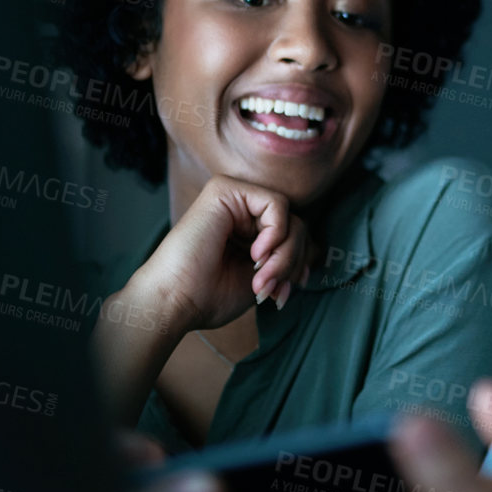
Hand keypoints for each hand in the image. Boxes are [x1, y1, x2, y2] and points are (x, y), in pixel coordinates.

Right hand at [135, 174, 313, 330]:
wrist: (174, 301)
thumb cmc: (208, 296)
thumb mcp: (262, 277)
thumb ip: (286, 259)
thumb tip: (317, 251)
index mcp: (248, 230)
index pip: (295, 235)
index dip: (299, 264)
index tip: (284, 293)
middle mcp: (241, 210)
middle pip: (296, 226)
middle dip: (292, 263)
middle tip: (271, 291)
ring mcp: (233, 196)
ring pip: (291, 218)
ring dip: (284, 256)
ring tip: (261, 281)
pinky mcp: (225, 189)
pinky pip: (277, 204)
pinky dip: (275, 234)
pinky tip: (255, 255)